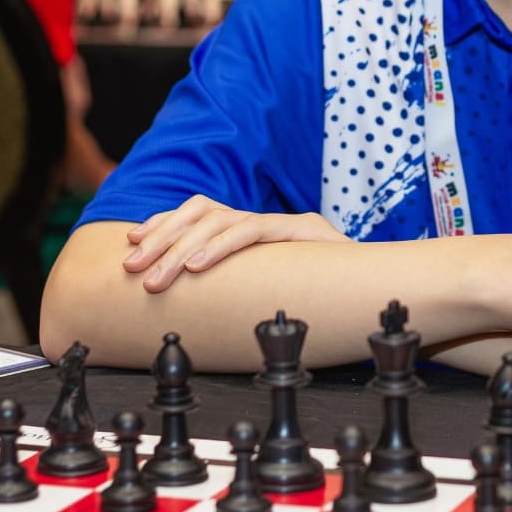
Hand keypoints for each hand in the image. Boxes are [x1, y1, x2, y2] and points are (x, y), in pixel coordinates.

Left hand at [122, 196, 350, 291]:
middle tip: (133, 270)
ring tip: (158, 277)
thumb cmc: (321, 299)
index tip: (132, 242)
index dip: (165, 223)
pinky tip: (198, 265)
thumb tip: (187, 300)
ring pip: (221, 219)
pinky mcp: (303, 232)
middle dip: (161, 238)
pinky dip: (221, 245)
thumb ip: (236, 287)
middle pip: (203, 211)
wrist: (378, 291)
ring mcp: (285, 224)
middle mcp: (265, 221)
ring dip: (181, 248)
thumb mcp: (266, 292)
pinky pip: (254, 230)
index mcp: (254, 232)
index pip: (201, 212)